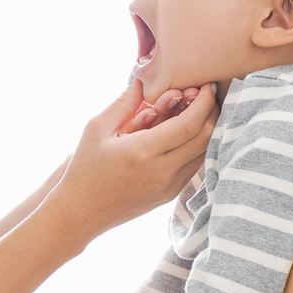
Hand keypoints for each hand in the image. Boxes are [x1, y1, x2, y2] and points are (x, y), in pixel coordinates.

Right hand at [42, 79, 217, 244]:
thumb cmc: (84, 167)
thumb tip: (144, 79)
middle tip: (204, 93)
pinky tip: (185, 130)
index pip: (190, 124)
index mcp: (142, 152)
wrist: (80, 213)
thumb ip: (124, 101)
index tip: (204, 85)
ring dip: (207, 128)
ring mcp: (169, 186)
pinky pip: (195, 165)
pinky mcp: (170, 194)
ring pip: (205, 152)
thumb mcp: (97, 128)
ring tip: (195, 109)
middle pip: (206, 137)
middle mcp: (162, 172)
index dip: (203, 101)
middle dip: (212, 111)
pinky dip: (197, 144)